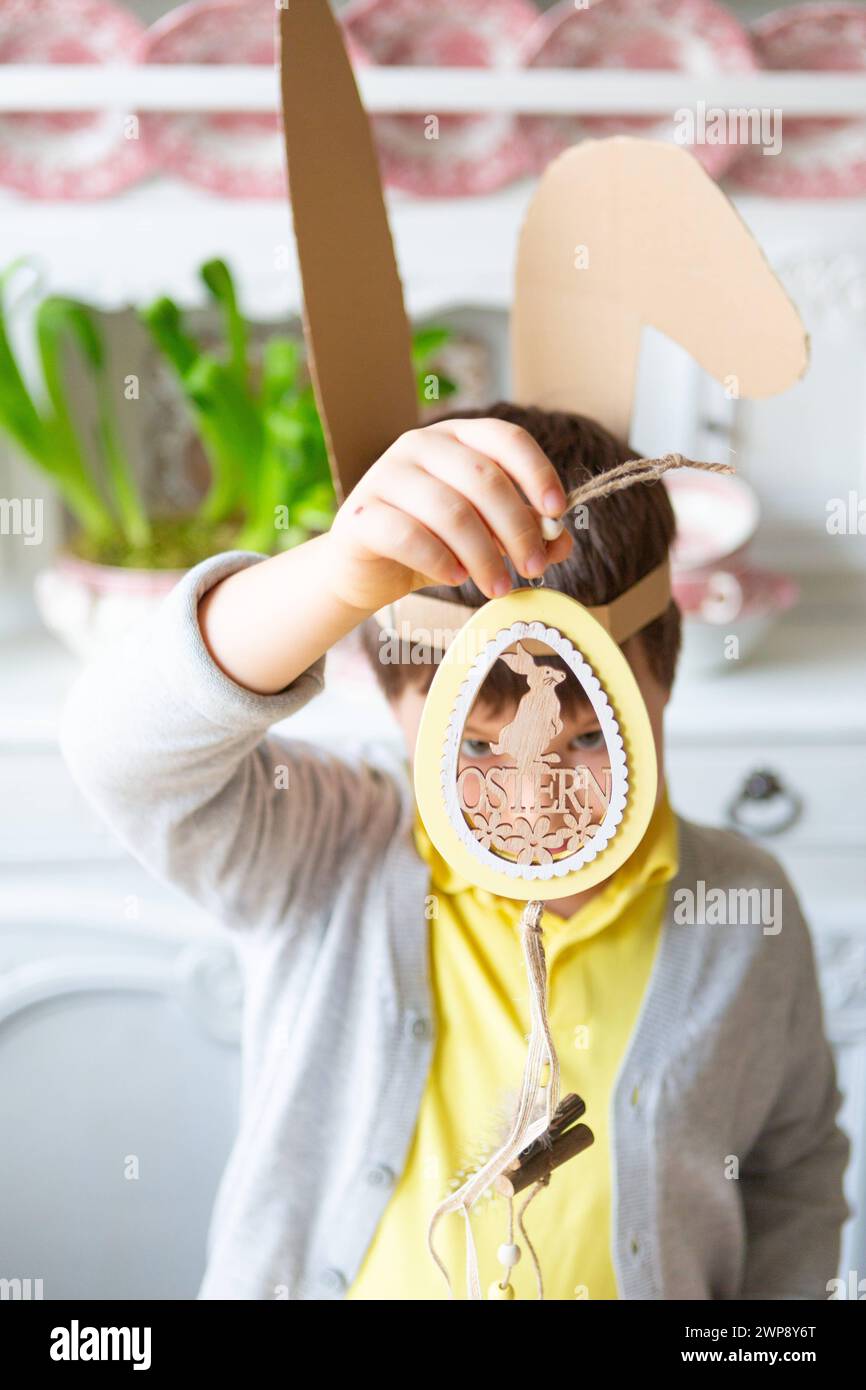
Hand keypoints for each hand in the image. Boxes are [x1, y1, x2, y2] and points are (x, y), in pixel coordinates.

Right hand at [325, 417, 572, 611]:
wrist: (366, 569)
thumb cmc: (432, 543)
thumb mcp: (484, 535)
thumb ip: (522, 531)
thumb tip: (561, 541)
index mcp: (455, 437)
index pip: (505, 438)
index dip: (537, 472)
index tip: (557, 513)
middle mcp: (419, 445)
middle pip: (483, 478)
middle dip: (517, 528)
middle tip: (534, 568)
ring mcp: (385, 475)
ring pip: (450, 511)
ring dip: (484, 555)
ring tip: (498, 587)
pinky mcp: (361, 514)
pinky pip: (409, 535)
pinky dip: (440, 561)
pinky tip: (455, 578)